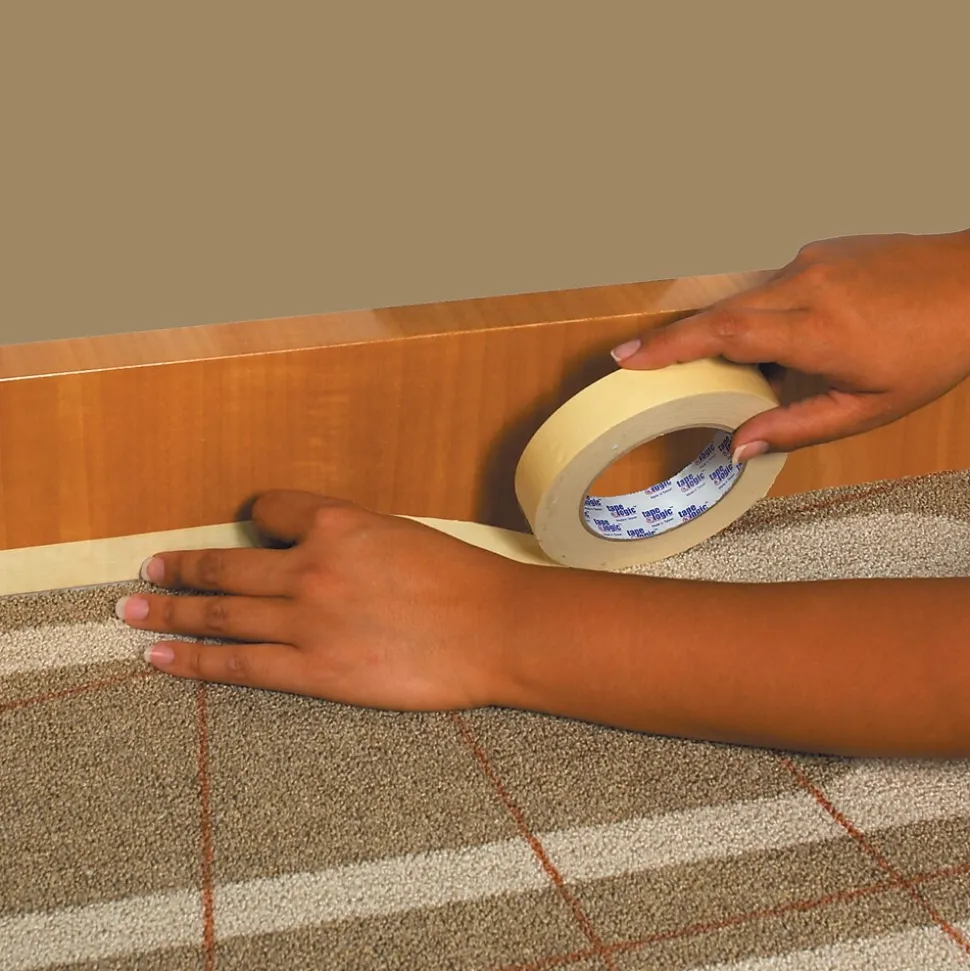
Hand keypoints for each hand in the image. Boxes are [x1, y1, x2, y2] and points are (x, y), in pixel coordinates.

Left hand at [116, 490, 529, 709]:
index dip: (253, 519)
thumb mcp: (404, 537)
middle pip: (227, 567)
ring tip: (132, 609)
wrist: (497, 629)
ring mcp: (308, 619)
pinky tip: (161, 656)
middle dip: (182, 568)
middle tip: (150, 570)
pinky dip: (194, 661)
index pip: (271, 510)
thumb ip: (355, 542)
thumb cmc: (465, 581)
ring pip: (221, 614)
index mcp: (339, 523)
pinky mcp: (315, 669)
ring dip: (170, 609)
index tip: (243, 531)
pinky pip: (239, 665)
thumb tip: (322, 551)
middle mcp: (312, 565)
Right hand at [612, 230, 969, 459]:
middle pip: (717, 312)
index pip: (725, 334)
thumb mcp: (870, 408)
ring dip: (716, 329)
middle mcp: (808, 287)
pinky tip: (774, 336)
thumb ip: (797, 427)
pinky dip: (756, 313)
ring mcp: (812, 262)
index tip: (630, 358)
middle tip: (629, 357)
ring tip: (704, 359)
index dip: (670, 346)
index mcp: (820, 331)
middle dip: (668, 337)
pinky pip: (769, 286)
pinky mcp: (819, 252)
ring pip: (742, 298)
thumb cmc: (935, 347)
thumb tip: (739, 446)